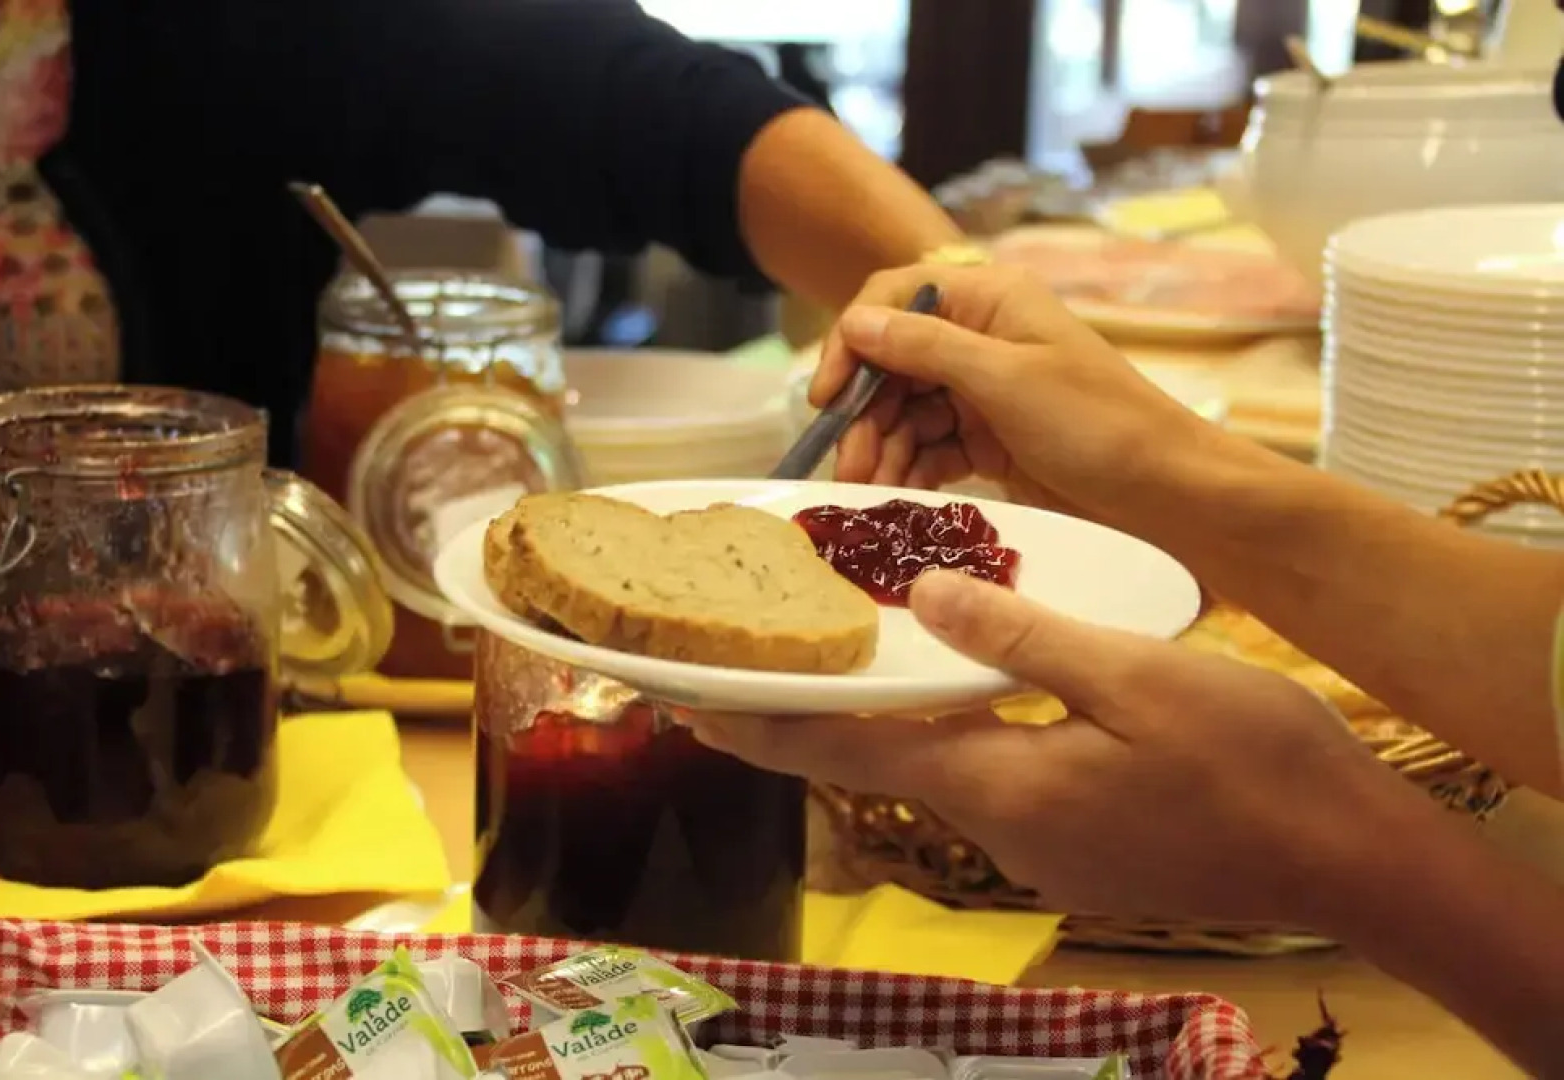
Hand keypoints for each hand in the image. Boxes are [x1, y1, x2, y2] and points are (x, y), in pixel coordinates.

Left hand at [679, 570, 1434, 924]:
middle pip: (881, 764)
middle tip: (751, 673)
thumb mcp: (1137, 674)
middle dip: (813, 721)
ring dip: (888, 725)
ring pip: (939, 772)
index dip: (763, 726)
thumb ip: (1022, 637)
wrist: (1352, 859)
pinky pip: (994, 782)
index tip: (689, 705)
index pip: (847, 754)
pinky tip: (969, 699)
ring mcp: (1045, 850)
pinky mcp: (1082, 850)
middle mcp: (1004, 829)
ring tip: (850, 668)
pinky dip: (957, 738)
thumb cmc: (1255, 764)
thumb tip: (928, 595)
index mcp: (1000, 786)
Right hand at [812, 264, 1212, 518]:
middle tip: (846, 466)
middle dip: (863, 412)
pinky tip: (895, 496)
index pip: (894, 299)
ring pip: (906, 412)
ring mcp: (983, 392)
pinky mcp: (988, 441)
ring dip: (881, 448)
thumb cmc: (1098, 424)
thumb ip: (926, 348)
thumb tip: (854, 323)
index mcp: (988, 302)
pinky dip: (909, 470)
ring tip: (868, 491)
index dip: (852, 341)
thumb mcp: (1006, 379)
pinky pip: (929, 448)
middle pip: (892, 364)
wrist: (1165, 495)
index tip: (827, 396)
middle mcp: (980, 339)